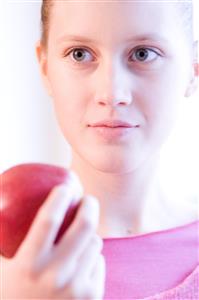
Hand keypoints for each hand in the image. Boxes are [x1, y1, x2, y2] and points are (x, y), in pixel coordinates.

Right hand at [1, 184, 105, 298]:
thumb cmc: (10, 296)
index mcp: (28, 266)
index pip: (48, 221)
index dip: (58, 198)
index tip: (65, 187)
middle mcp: (55, 276)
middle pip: (83, 227)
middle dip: (90, 205)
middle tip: (88, 199)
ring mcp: (76, 289)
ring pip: (95, 243)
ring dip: (89, 235)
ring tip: (79, 239)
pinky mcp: (92, 297)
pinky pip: (99, 263)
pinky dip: (92, 258)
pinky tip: (81, 265)